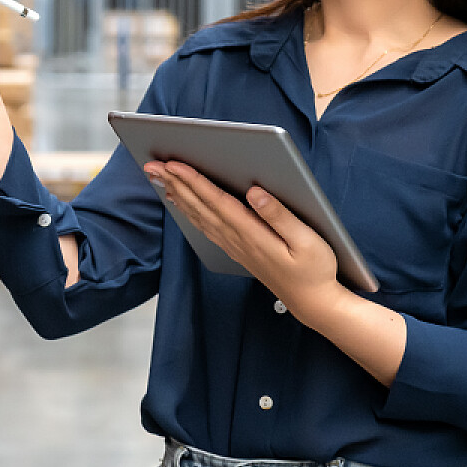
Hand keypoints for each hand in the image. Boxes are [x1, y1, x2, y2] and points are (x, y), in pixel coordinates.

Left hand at [145, 159, 344, 320]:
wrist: (312, 303)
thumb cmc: (314, 269)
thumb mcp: (307, 241)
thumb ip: (280, 215)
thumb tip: (256, 191)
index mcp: (253, 233)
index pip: (217, 201)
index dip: (194, 181)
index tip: (174, 164)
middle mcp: (238, 240)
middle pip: (200, 206)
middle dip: (176, 183)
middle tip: (152, 164)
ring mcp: (235, 246)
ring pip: (199, 216)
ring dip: (177, 195)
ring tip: (159, 178)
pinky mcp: (237, 250)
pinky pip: (205, 227)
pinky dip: (189, 211)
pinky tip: (181, 203)